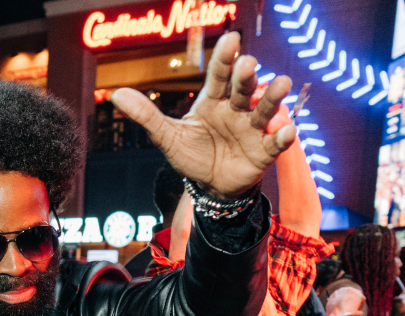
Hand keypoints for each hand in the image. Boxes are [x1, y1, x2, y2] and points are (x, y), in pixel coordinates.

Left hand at [112, 32, 294, 197]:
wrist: (209, 186)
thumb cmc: (191, 155)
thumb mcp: (167, 136)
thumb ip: (146, 115)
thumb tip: (116, 95)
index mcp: (214, 100)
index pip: (219, 75)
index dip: (225, 58)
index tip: (232, 40)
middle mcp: (236, 108)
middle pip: (243, 87)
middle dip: (247, 76)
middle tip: (248, 65)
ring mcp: (252, 128)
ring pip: (265, 108)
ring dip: (273, 96)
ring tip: (281, 85)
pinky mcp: (264, 151)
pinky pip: (276, 142)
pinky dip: (283, 136)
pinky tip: (288, 130)